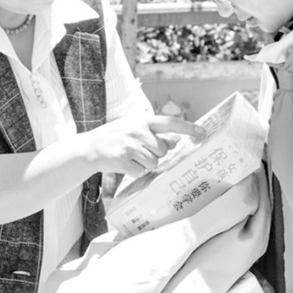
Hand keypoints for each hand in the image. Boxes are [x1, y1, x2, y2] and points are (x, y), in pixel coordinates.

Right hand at [83, 115, 204, 176]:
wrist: (90, 147)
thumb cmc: (116, 137)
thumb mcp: (134, 128)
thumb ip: (154, 134)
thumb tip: (173, 143)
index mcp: (143, 121)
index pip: (170, 123)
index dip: (188, 128)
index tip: (203, 133)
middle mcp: (138, 131)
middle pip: (163, 150)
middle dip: (156, 154)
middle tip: (140, 151)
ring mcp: (130, 146)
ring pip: (153, 163)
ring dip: (145, 164)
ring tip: (131, 157)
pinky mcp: (123, 160)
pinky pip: (140, 172)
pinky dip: (134, 171)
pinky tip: (124, 164)